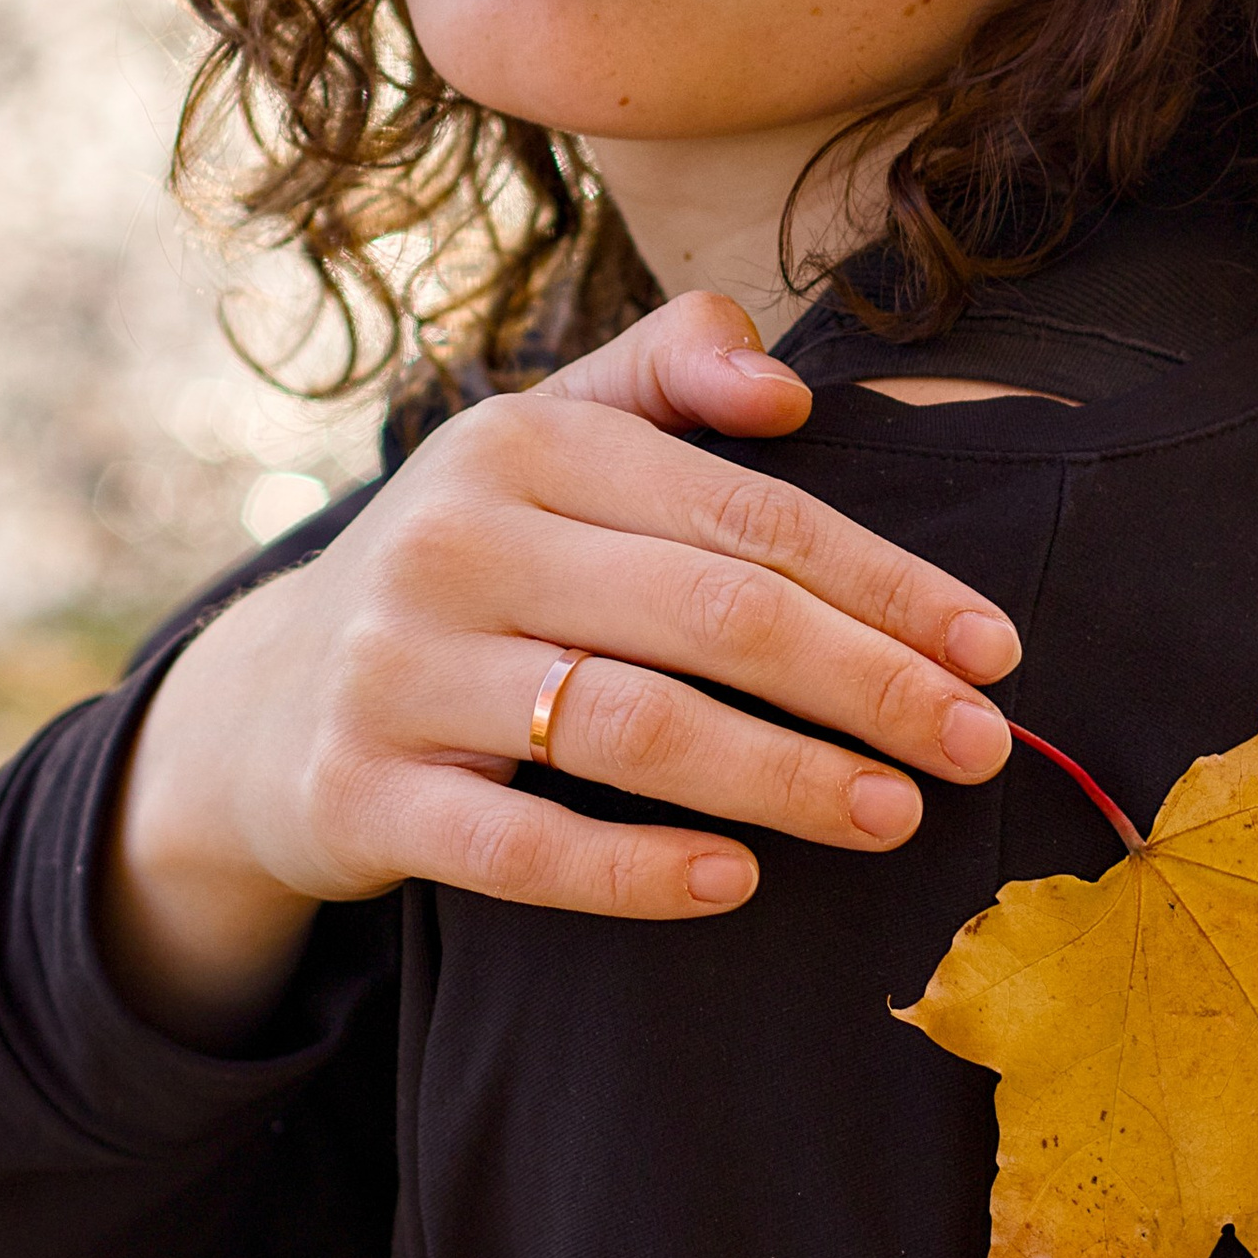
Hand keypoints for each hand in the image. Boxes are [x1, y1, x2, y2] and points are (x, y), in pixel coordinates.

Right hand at [99, 295, 1020, 1044]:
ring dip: (784, 777)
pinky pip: (519, 844)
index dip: (886, 582)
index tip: (994, 648)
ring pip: (629, 727)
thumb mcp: (547, 437)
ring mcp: (397, 670)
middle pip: (710, 615)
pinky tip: (737, 885)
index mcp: (525, 442)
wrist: (263, 708)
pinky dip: (634, 870)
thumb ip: (670, 372)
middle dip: (867, 683)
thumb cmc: (470, 565)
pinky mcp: (358, 792)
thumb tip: (788, 389)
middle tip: (980, 746)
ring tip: (896, 816)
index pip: (748, 513)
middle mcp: (454, 542)